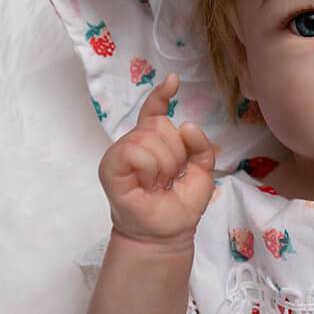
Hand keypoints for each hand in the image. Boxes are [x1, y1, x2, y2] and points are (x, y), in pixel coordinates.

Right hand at [98, 73, 215, 245]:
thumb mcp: (202, 171)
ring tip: (159, 183)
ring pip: (150, 137)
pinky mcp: (111, 166)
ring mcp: (121, 153)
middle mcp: (136, 142)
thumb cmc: (181, 203)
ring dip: (164, 164)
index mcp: (155, 142)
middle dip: (176, 153)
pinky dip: (149, 167)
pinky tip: (147, 183)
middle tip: (170, 177)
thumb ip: (201, 146)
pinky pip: (135, 150)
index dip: (161, 95)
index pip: (154, 112)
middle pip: (161, 124)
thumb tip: (187, 125)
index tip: (173, 81)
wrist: (168, 232)